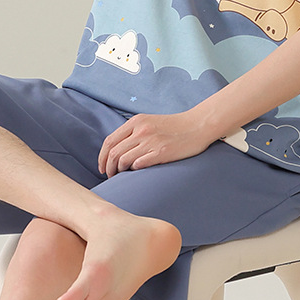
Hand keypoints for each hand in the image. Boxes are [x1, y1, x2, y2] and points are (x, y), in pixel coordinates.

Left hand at [98, 110, 213, 176]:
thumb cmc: (174, 126)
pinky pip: (139, 164)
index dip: (102, 157)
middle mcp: (141, 130)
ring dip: (119, 171)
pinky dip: (133, 170)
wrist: (197, 125)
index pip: (109, 141)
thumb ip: (134, 132)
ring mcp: (151, 141)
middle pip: (113, 152)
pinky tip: (136, 173)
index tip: (102, 167)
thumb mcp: (150, 122)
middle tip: (111, 176)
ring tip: (122, 177)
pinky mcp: (161, 152)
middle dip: (108, 167)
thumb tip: (118, 149)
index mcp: (136, 122)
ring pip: (123, 160)